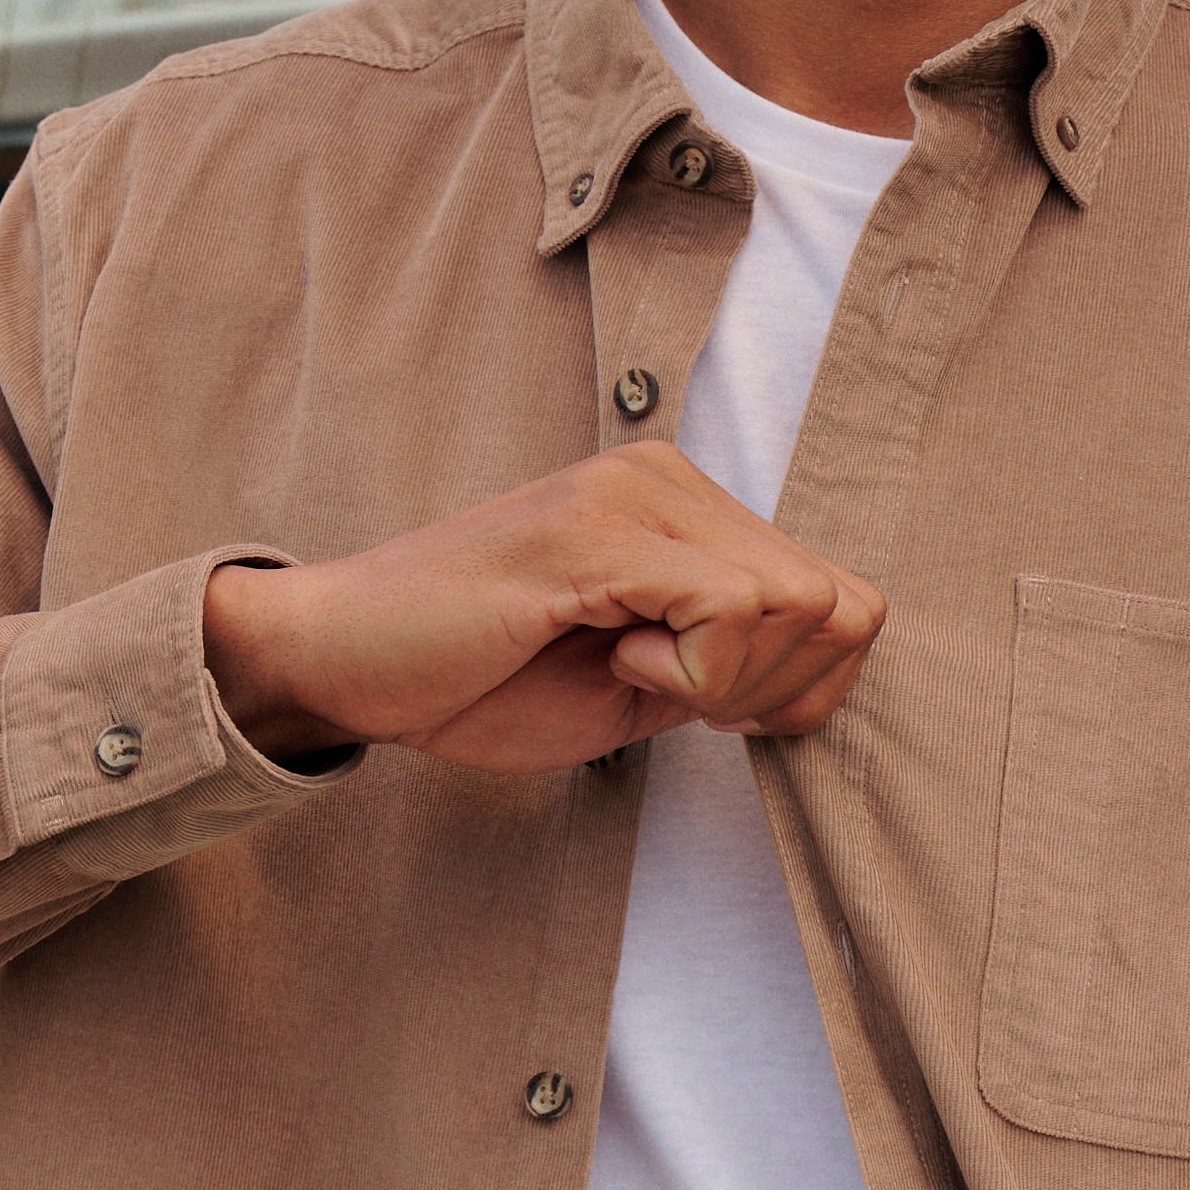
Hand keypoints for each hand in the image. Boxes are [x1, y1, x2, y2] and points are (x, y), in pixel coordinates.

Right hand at [201, 447, 885, 770]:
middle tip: (672, 699)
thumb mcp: (637, 691)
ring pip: (799, 604)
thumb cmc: (475, 680)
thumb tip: (815, 677)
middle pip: (841, 606)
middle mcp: (670, 478)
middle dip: (776, 691)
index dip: (801, 688)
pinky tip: (612, 661)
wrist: (343, 661)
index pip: (845, 600)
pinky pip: (728, 609)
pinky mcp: (595, 533)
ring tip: (630, 671)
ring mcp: (634, 495)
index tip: (711, 711)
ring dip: (731, 681)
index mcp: (686, 509)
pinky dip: (689, 674)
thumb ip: (726, 671)